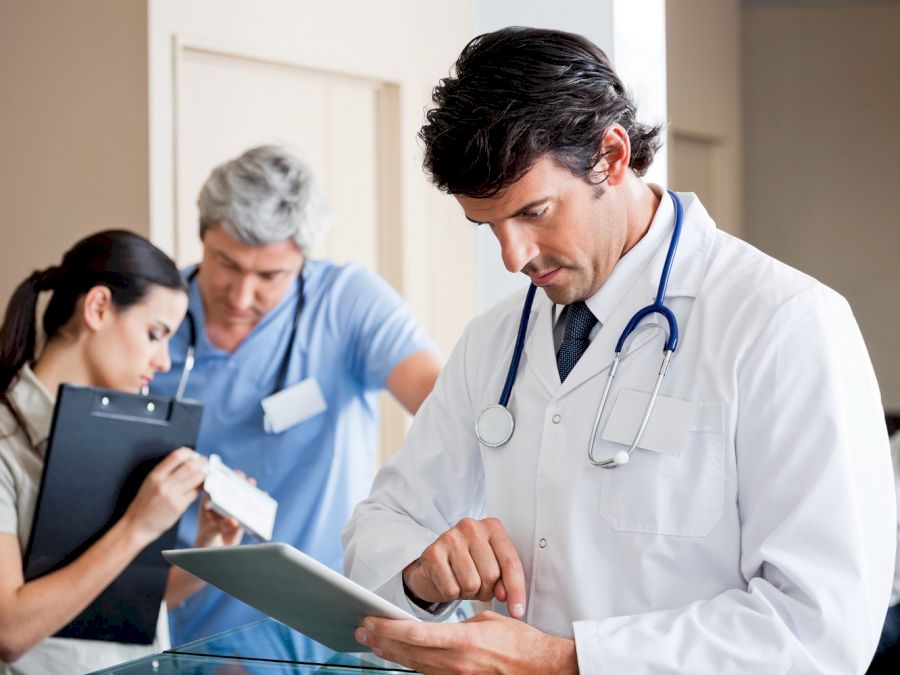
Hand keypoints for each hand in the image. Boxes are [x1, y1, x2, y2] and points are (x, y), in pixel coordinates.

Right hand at [123, 447, 204, 544]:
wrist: (138, 525)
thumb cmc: (144, 503)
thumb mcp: (150, 482)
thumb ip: (165, 471)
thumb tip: (185, 460)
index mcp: (155, 476)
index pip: (176, 456)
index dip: (188, 452)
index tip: (193, 454)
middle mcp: (164, 484)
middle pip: (190, 466)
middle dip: (201, 462)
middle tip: (204, 461)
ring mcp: (172, 496)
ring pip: (196, 479)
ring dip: (204, 474)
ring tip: (204, 473)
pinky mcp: (179, 507)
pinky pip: (195, 493)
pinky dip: (201, 487)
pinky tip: (200, 486)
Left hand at [194, 469, 254, 547]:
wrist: (212, 554)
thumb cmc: (205, 541)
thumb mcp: (208, 534)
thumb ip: (219, 527)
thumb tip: (234, 520)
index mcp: (207, 504)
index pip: (213, 487)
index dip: (219, 478)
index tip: (226, 474)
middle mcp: (220, 504)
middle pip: (229, 488)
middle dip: (236, 481)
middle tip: (242, 478)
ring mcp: (232, 510)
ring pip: (241, 496)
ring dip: (247, 489)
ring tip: (252, 484)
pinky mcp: (242, 518)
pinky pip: (250, 508)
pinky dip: (257, 501)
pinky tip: (263, 496)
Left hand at [355, 611, 577, 674]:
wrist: (541, 667)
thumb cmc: (520, 643)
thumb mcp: (487, 621)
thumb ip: (460, 624)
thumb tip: (441, 628)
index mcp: (463, 641)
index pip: (416, 634)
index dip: (389, 628)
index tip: (371, 621)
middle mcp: (456, 663)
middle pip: (409, 652)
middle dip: (383, 641)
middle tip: (362, 632)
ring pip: (416, 666)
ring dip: (393, 654)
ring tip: (374, 644)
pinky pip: (431, 674)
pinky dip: (414, 665)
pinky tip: (402, 658)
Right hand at [402, 517, 525, 617]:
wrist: (433, 565)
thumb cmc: (468, 566)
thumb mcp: (492, 567)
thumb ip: (504, 579)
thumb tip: (504, 596)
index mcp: (492, 527)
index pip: (510, 562)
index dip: (516, 590)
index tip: (517, 612)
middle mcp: (472, 527)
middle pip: (491, 575)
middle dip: (487, 590)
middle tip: (477, 585)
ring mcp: (450, 537)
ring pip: (471, 584)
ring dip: (468, 593)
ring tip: (462, 582)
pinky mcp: (432, 553)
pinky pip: (451, 589)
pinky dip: (451, 594)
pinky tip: (448, 581)